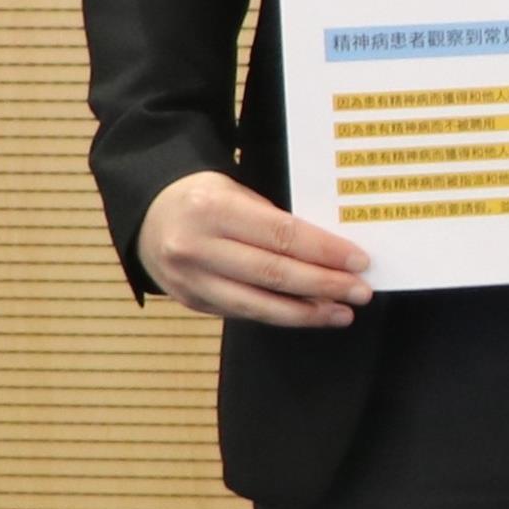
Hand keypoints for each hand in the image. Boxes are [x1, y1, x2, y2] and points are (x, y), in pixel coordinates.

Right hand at [141, 168, 372, 328]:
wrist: (147, 217)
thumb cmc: (203, 199)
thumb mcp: (234, 192)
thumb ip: (273, 222)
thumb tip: (329, 253)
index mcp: (212, 209)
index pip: (281, 236)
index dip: (324, 252)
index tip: (359, 261)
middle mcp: (196, 248)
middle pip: (273, 273)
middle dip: (324, 285)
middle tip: (361, 291)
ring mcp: (190, 281)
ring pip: (259, 305)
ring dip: (307, 312)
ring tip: (342, 313)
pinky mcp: (192, 303)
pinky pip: (244, 313)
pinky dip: (280, 315)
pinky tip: (308, 314)